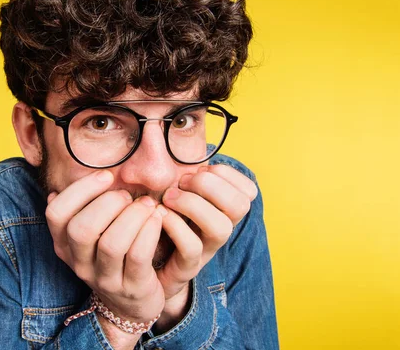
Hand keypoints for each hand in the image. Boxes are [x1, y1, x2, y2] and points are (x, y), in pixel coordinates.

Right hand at [45, 170, 166, 326]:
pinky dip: (149, 231)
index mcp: (65, 244)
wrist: (133, 304)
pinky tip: (157, 218)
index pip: (56, 213)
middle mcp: (79, 263)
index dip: (80, 189)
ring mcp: (105, 278)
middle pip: (81, 229)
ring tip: (147, 204)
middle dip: (107, 203)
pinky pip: (138, 256)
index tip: (107, 176)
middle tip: (127, 196)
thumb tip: (81, 171)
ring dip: (133, 216)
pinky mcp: (132, 288)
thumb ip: (88, 206)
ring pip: (111, 243)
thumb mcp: (95, 233)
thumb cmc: (116, 255)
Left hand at [155, 164, 258, 322]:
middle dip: (210, 186)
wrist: (150, 263)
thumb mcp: (177, 190)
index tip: (198, 169)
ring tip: (168, 198)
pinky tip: (160, 215)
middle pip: (240, 205)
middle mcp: (222, 228)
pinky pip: (192, 247)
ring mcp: (208, 249)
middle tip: (181, 182)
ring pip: (222, 228)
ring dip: (193, 204)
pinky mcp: (188, 266)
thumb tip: (167, 132)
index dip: (225, 174)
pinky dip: (175, 226)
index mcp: (224, 209)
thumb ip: (184, 170)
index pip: (248, 190)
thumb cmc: (163, 219)